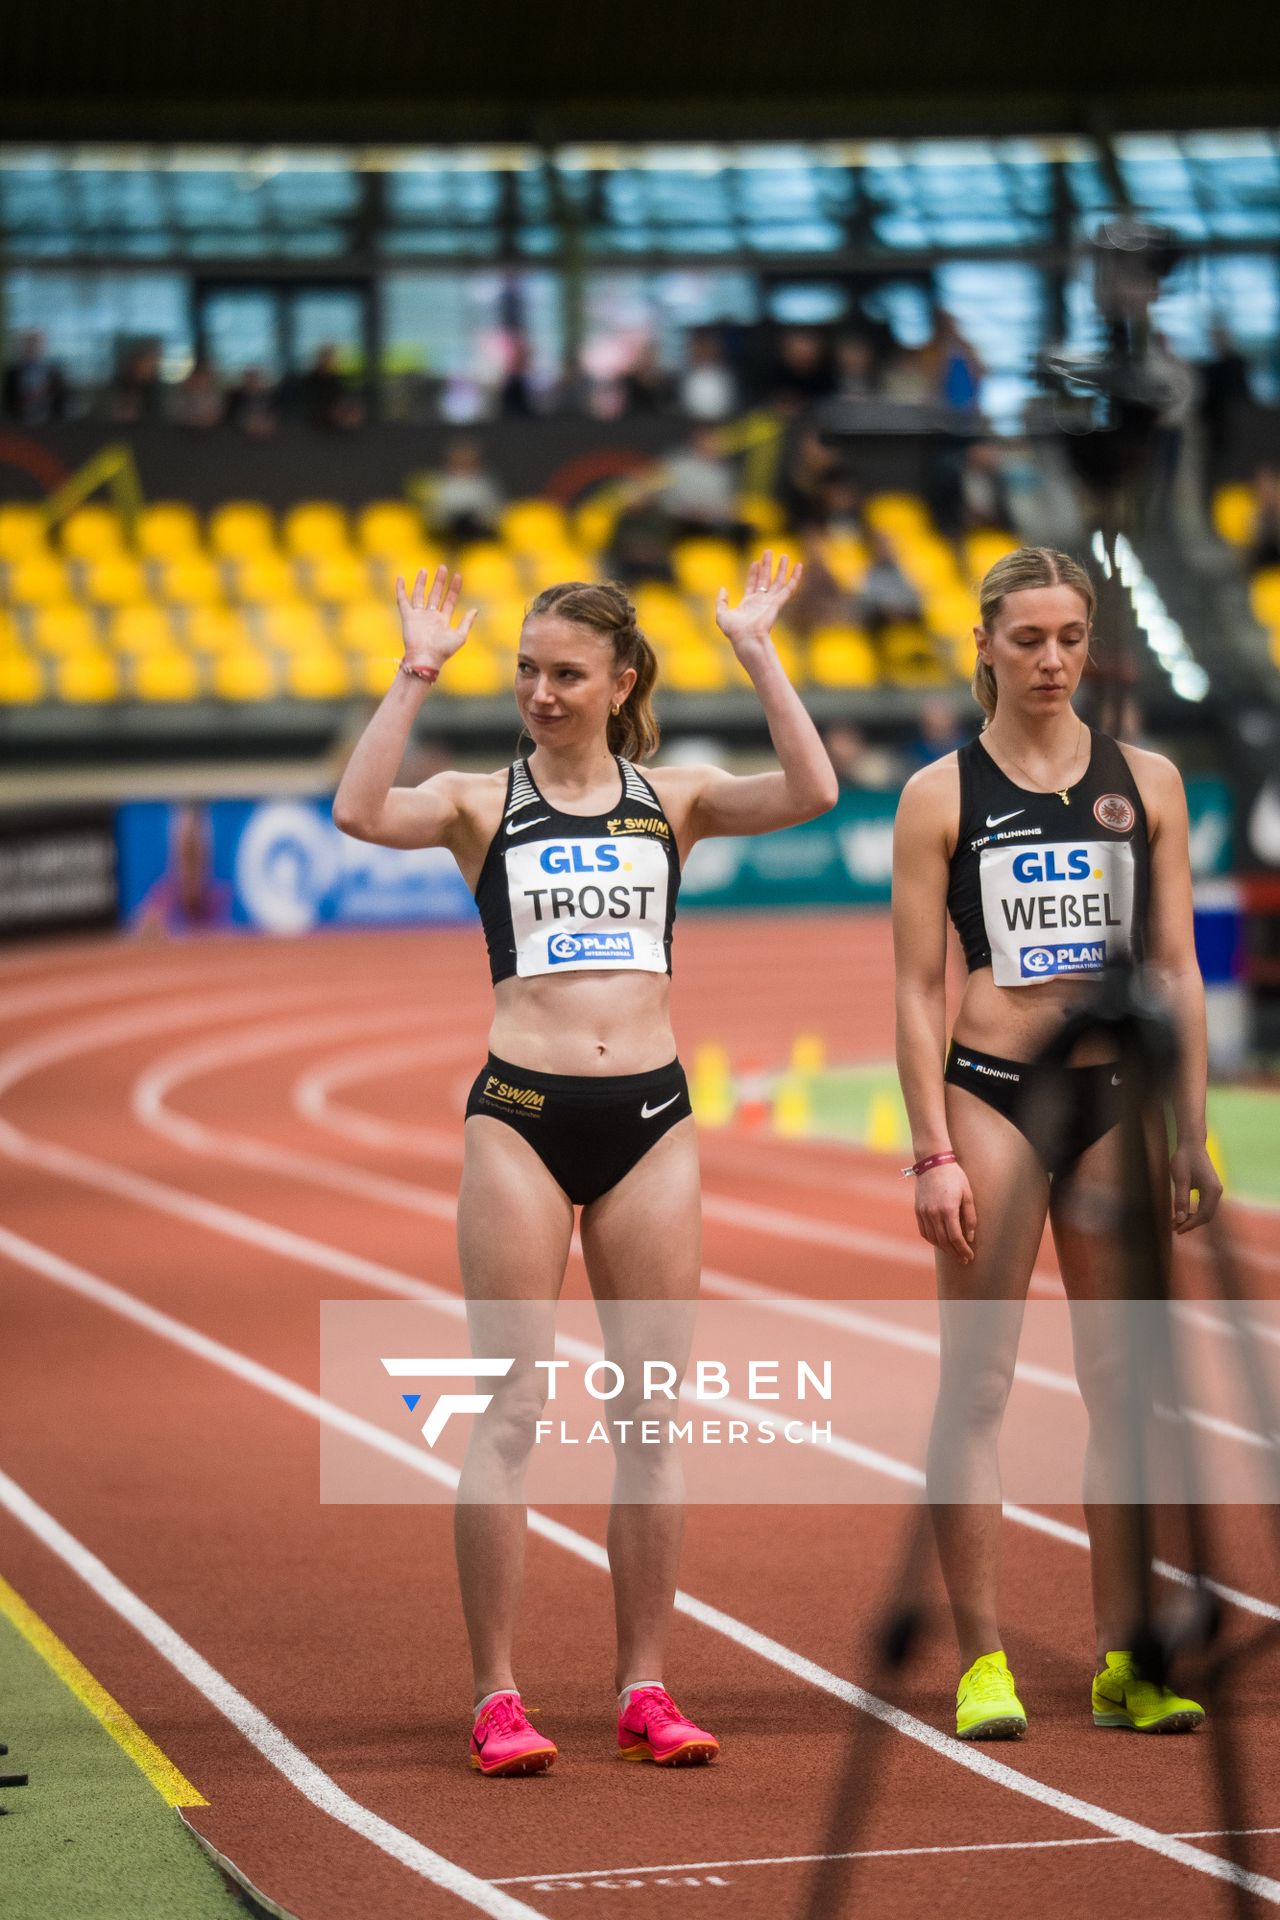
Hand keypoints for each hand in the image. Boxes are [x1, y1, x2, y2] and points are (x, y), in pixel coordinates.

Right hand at [395, 565, 476, 673]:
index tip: (458, 575)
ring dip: (421, 583)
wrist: (425, 658)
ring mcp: (418, 616)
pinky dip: (400, 589)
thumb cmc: (443, 650)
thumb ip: (467, 622)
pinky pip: (402, 600)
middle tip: (443, 567)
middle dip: (439, 581)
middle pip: (435, 594)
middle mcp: (430, 617)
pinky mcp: (407, 616)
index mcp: (443, 620)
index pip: (449, 600)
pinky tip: (400, 578)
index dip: (454, 588)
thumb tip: (475, 609)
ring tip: (424, 570)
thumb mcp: (460, 636)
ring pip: (419, 595)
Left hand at [714, 551, 802, 667]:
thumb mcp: (721, 614)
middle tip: (768, 551)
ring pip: (778, 581)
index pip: (753, 584)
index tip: (755, 562)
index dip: (754, 573)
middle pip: (766, 579)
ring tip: (784, 555)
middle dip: (767, 565)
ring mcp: (770, 602)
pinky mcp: (778, 603)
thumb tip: (723, 588)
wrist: (746, 639)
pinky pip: (789, 588)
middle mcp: (761, 601)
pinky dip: (795, 577)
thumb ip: (721, 601)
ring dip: (781, 568)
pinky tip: (799, 566)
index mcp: (749, 603)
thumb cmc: (734, 631)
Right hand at [913, 1160, 976, 1264]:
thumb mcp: (967, 1195)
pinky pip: (924, 1232)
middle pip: (944, 1241)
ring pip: (933, 1239)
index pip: (956, 1237)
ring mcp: (924, 1212)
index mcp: (948, 1209)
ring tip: (954, 1253)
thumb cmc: (954, 1177)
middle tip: (964, 1259)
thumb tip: (970, 1237)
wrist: (933, 1163)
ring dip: (944, 1249)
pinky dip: (932, 1240)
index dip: (963, 1249)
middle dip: (955, 1253)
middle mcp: (934, 1213)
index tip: (970, 1256)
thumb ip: (970, 1217)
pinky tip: (940, 1243)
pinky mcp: (918, 1210)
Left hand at [1170, 1142, 1222, 1232]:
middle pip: (1207, 1216)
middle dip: (1191, 1223)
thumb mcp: (1180, 1180)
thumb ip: (1181, 1199)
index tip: (1176, 1229)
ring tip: (1176, 1221)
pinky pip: (1205, 1206)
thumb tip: (1180, 1219)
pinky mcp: (1211, 1188)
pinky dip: (1195, 1212)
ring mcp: (1215, 1190)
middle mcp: (1217, 1191)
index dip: (1190, 1225)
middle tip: (1174, 1228)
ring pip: (1207, 1212)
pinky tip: (1183, 1213)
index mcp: (1212, 1190)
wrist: (1192, 1144)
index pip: (1203, 1215)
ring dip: (1193, 1219)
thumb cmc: (1184, 1159)